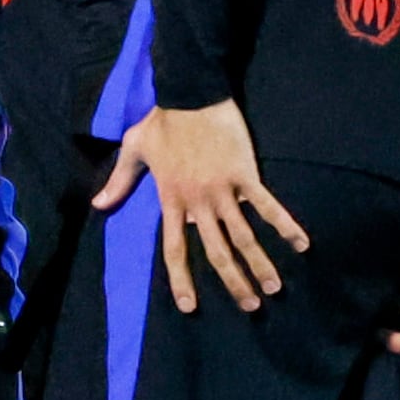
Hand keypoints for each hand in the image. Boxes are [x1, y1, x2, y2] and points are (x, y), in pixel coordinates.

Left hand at [93, 99, 305, 313]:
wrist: (191, 92)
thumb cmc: (161, 120)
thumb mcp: (134, 150)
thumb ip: (120, 182)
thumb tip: (98, 206)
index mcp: (171, 200)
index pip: (175, 249)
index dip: (182, 279)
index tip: (190, 306)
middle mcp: (197, 202)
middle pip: (216, 251)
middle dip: (233, 282)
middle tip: (250, 306)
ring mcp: (223, 189)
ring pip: (243, 235)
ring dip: (260, 264)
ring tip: (274, 288)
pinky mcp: (245, 174)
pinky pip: (266, 205)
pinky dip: (285, 225)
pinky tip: (300, 244)